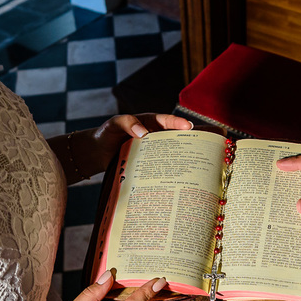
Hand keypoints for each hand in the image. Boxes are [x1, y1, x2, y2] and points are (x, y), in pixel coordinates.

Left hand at [66, 114, 193, 180]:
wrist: (98, 153)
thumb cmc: (106, 134)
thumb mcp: (113, 124)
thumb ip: (126, 123)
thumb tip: (142, 132)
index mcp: (149, 122)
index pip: (166, 121)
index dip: (178, 123)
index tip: (188, 126)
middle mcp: (154, 135)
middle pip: (174, 137)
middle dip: (189, 141)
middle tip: (202, 146)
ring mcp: (153, 150)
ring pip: (170, 153)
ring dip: (181, 159)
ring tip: (195, 165)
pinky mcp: (149, 164)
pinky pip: (161, 166)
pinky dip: (168, 171)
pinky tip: (176, 179)